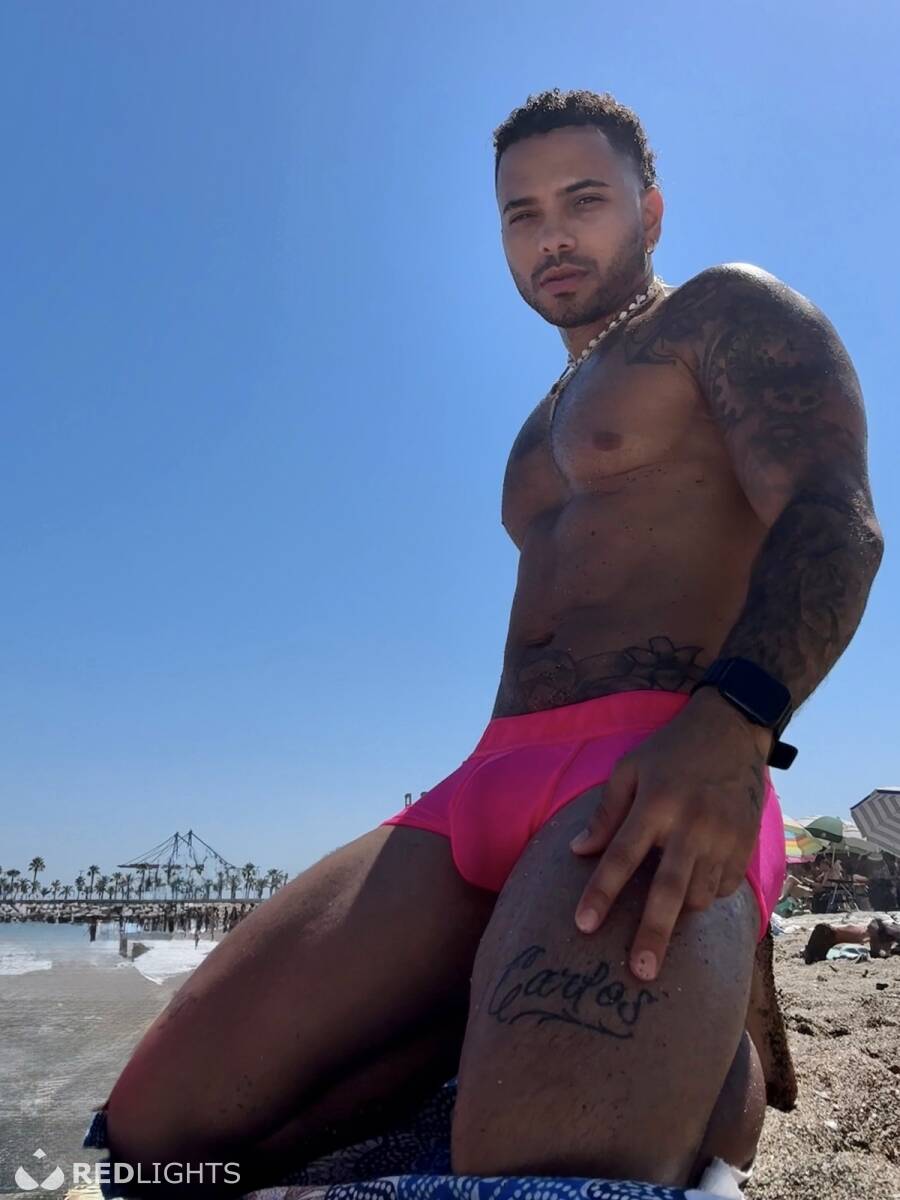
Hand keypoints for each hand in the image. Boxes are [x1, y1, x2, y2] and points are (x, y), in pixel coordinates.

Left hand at [569, 689, 770, 981]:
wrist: (732, 731)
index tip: (584, 926)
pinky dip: (706, 895)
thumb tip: (579, 852)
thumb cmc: (670, 751)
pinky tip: (693, 887)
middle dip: (653, 934)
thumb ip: (606, 813)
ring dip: (679, 912)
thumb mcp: (630, 769)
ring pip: (700, 896)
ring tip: (664, 915)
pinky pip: (724, 888)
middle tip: (640, 972)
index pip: (622, 857)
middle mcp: (691, 824)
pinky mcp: (746, 844)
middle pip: (668, 890)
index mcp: (656, 804)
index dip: (601, 893)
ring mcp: (724, 837)